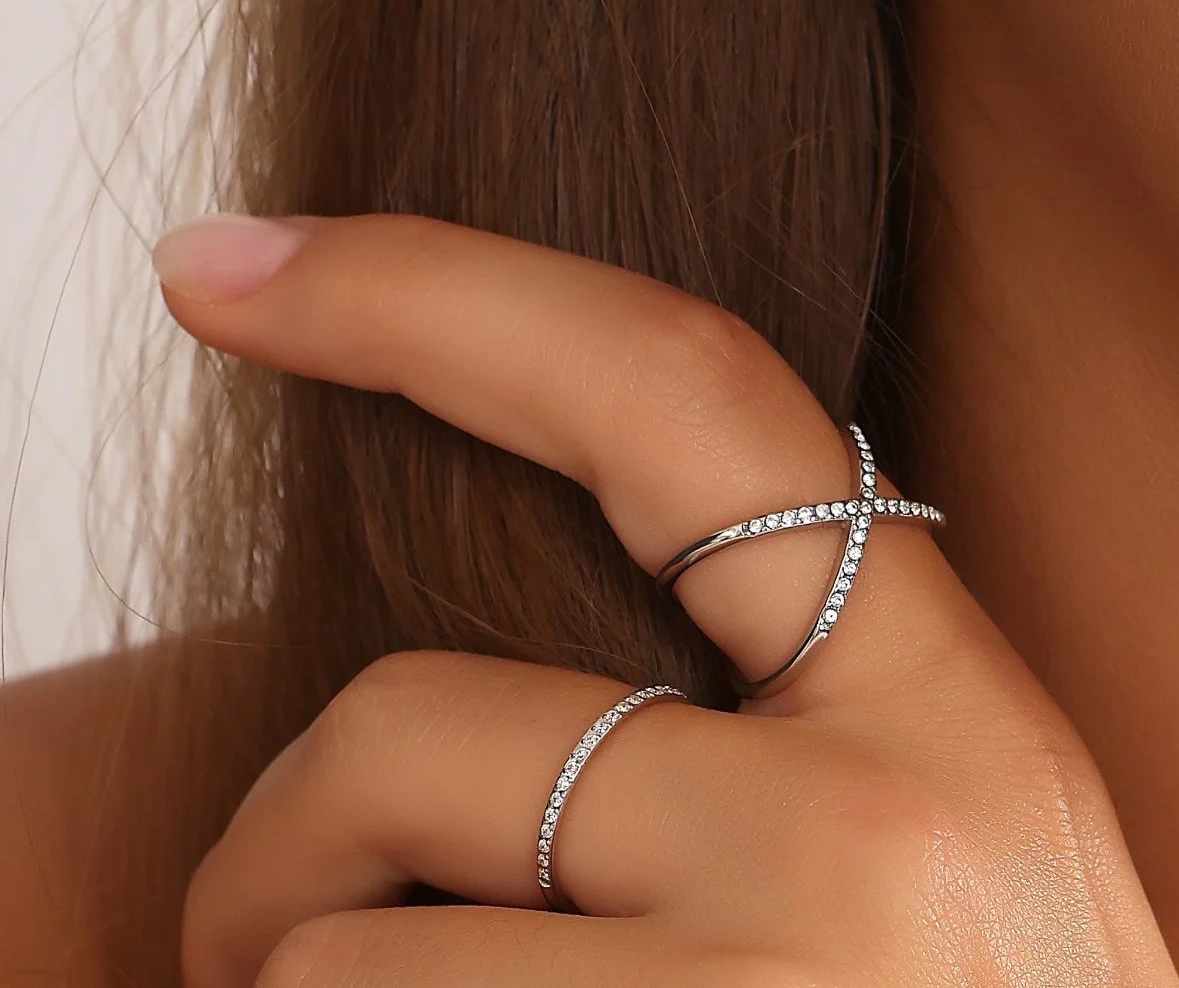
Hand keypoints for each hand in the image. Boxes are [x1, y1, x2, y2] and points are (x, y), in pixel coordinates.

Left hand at [157, 213, 1178, 986]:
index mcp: (951, 710)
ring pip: (345, 954)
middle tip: (251, 920)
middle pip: (406, 723)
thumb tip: (494, 680)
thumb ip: (765, 728)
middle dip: (278, 828)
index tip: (228, 260)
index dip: (429, 290)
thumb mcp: (927, 865)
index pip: (670, 389)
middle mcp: (877, 838)